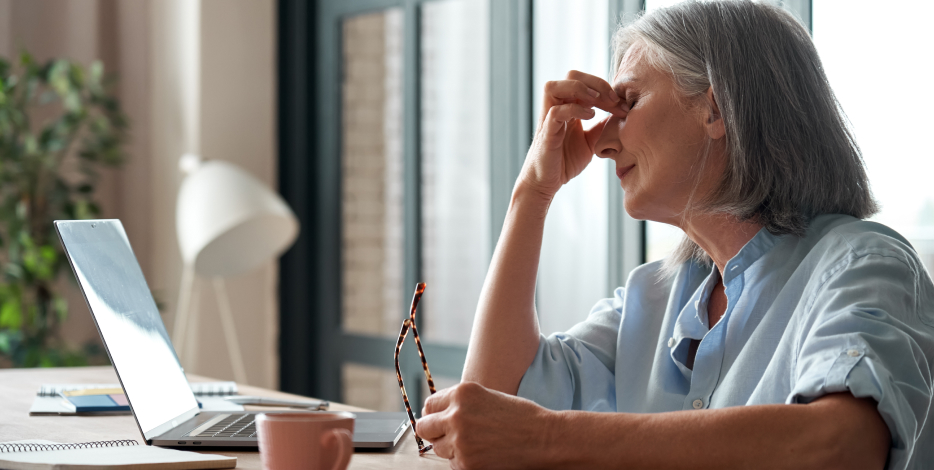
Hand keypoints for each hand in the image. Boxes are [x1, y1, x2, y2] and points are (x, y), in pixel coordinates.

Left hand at [417, 382, 557, 469]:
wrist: (543, 438)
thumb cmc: (520, 416)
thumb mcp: (486, 396)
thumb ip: (460, 403)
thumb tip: (435, 415)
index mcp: (462, 393)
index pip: (429, 405)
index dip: (434, 414)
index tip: (440, 420)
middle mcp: (456, 415)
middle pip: (424, 427)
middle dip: (434, 431)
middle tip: (448, 434)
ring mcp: (459, 440)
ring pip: (438, 447)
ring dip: (450, 447)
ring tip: (475, 443)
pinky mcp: (466, 463)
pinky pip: (452, 463)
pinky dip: (463, 460)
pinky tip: (482, 453)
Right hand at [518, 70, 627, 199]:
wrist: (546, 182)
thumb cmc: (565, 161)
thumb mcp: (591, 141)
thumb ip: (602, 126)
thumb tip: (620, 114)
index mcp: (568, 106)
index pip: (586, 82)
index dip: (606, 88)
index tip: (623, 105)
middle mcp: (556, 107)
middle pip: (571, 75)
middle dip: (596, 83)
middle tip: (613, 100)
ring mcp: (549, 119)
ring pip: (554, 86)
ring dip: (579, 89)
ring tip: (597, 102)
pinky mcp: (546, 133)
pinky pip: (555, 112)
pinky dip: (574, 109)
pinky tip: (590, 116)